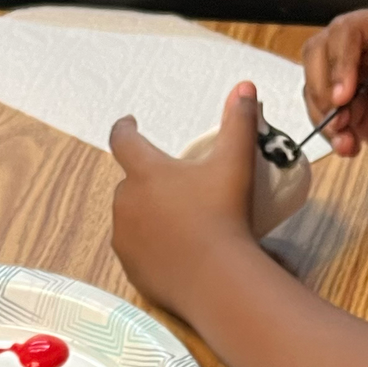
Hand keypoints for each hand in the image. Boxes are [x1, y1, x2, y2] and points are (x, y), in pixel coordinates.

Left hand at [111, 81, 262, 320]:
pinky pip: (135, 250)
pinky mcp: (130, 269)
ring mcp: (125, 238)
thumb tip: (244, 87)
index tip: (130, 123)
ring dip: (146, 213)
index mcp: (145, 172)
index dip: (125, 128)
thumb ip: (238, 122)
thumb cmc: (225, 215)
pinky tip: (172, 251)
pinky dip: (149, 246)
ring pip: (130, 217)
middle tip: (176, 187)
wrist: (217, 280)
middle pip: (130, 183)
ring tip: (176, 221)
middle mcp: (126, 202)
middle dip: (146, 181)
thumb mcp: (235, 163)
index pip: (123, 139)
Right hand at [300, 10, 367, 171]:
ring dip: (324, 116)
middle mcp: (360, 49)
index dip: (338, 63)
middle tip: (340, 118)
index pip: (343, 33)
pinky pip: (323, 114)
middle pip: (318, 56)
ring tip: (347, 138)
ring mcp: (351, 78)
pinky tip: (349, 147)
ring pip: (315, 88)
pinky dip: (330, 133)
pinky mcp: (347, 106)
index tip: (344, 95)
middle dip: (323, 90)